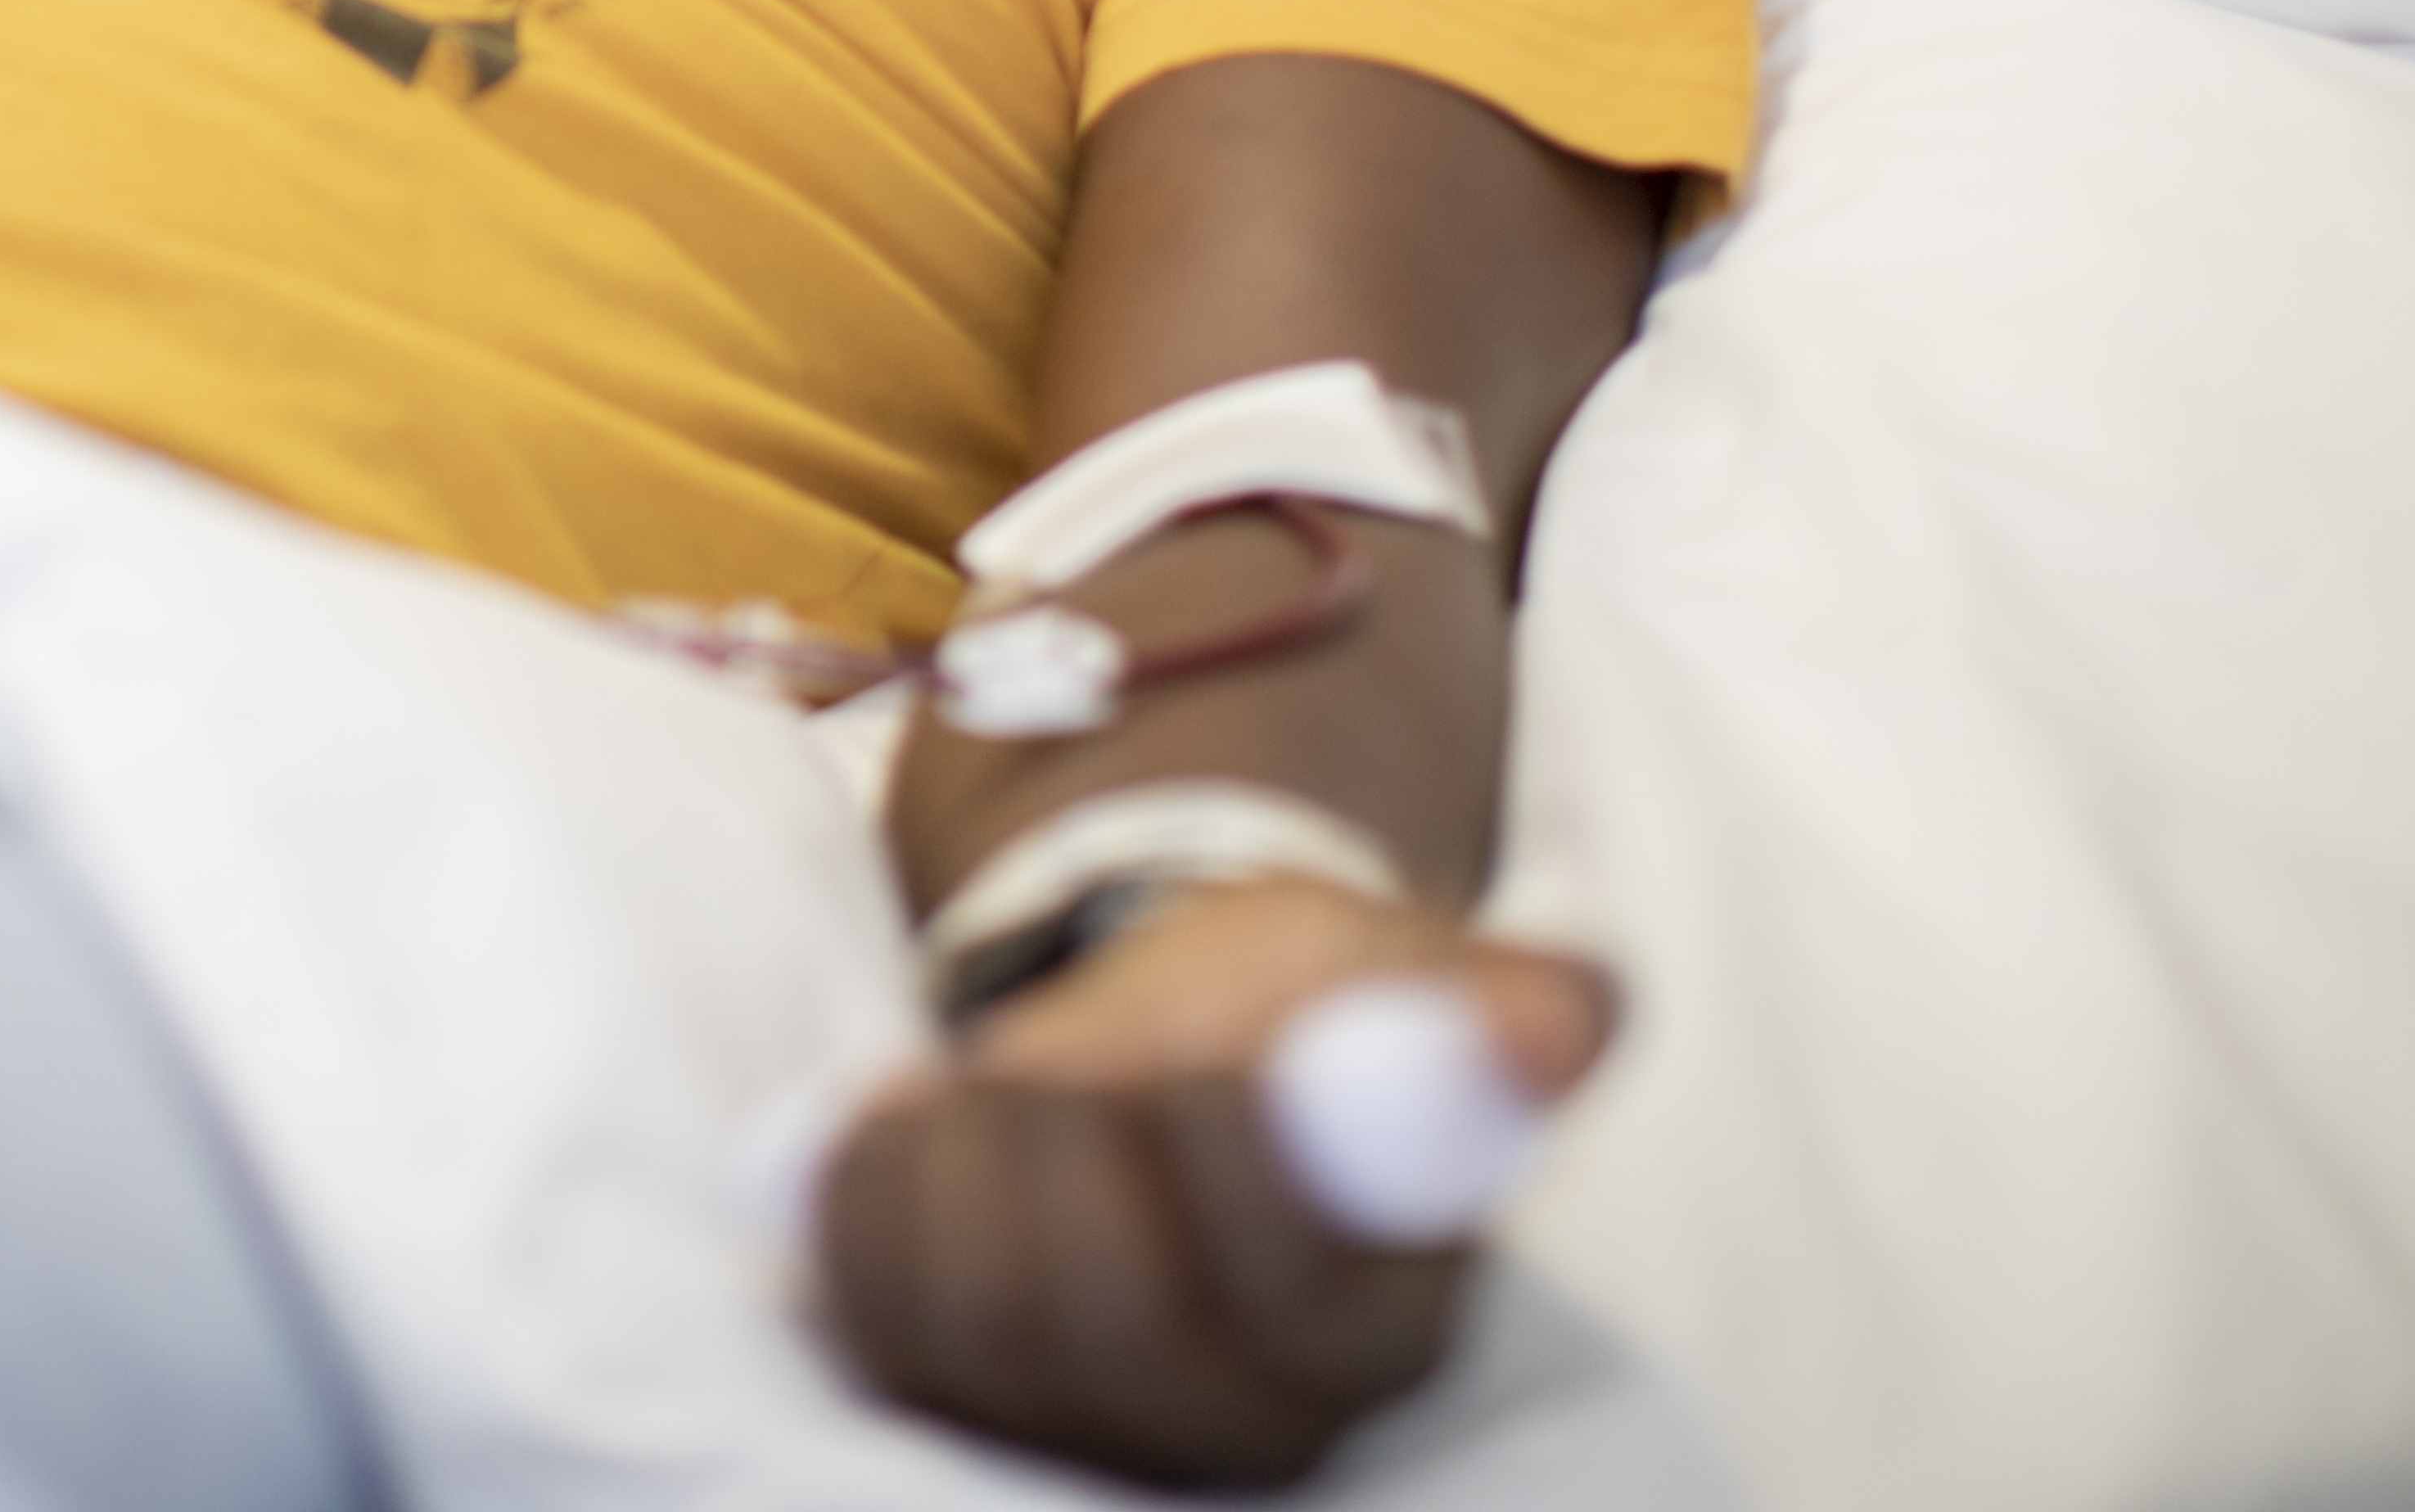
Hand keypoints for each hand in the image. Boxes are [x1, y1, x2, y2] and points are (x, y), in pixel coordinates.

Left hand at [818, 877, 1618, 1489]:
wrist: (1182, 1048)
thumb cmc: (1314, 1019)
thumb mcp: (1419, 983)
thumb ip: (1510, 1014)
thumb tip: (1547, 1032)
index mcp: (1372, 1333)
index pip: (1285, 1289)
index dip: (1217, 1150)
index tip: (1191, 1040)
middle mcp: (1233, 1424)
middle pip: (1106, 1328)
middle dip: (1061, 1145)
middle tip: (1059, 1052)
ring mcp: (1083, 1430)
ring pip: (971, 1327)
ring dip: (957, 1158)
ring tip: (993, 1079)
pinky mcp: (952, 1396)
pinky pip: (871, 1315)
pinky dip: (867, 1192)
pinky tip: (912, 1122)